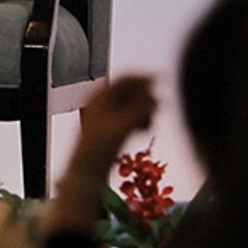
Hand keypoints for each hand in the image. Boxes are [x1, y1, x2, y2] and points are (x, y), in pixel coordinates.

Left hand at [51, 73, 157, 233]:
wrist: (86, 170)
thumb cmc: (99, 149)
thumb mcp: (123, 126)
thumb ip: (140, 110)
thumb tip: (156, 98)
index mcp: (99, 96)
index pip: (125, 78)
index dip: (144, 77)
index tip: (162, 80)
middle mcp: (100, 102)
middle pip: (131, 91)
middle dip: (146, 98)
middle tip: (156, 108)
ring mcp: (105, 114)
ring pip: (133, 104)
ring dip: (145, 110)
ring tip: (148, 124)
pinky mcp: (110, 127)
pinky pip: (131, 116)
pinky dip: (140, 119)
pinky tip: (144, 130)